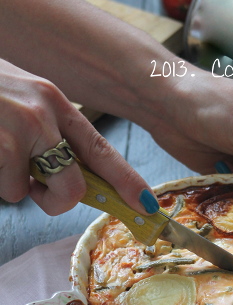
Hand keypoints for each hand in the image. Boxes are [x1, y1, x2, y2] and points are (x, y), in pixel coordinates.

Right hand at [0, 59, 158, 215]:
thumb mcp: (21, 99)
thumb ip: (48, 132)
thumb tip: (70, 176)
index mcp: (54, 102)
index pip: (100, 150)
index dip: (126, 181)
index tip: (145, 205)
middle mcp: (43, 114)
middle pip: (72, 188)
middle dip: (54, 201)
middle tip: (33, 188)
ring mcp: (18, 129)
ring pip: (28, 192)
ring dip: (10, 185)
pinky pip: (6, 190)